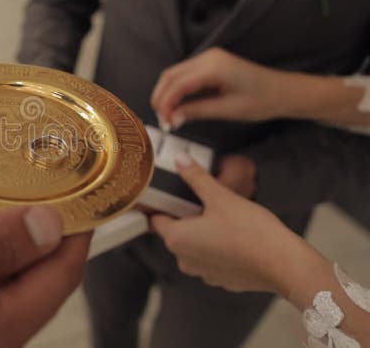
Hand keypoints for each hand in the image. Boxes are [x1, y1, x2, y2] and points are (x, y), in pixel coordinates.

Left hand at [150, 152, 315, 294]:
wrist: (284, 264)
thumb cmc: (250, 230)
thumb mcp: (219, 196)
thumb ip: (195, 177)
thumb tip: (179, 159)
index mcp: (176, 239)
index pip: (156, 219)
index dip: (160, 205)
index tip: (165, 195)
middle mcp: (184, 260)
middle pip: (176, 232)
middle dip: (185, 217)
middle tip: (201, 201)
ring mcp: (203, 274)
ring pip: (194, 247)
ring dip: (202, 233)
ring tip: (220, 218)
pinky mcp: (222, 281)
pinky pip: (212, 260)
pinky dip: (218, 248)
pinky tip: (234, 237)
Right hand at [151, 48, 291, 127]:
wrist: (283, 92)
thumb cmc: (262, 100)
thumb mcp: (227, 110)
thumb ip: (196, 111)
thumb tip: (172, 119)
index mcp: (213, 66)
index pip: (178, 84)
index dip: (165, 103)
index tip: (163, 122)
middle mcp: (208, 57)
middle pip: (171, 75)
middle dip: (161, 98)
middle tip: (162, 120)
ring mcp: (208, 58)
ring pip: (174, 75)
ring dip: (167, 94)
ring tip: (168, 116)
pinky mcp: (210, 64)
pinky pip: (185, 76)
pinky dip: (177, 91)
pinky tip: (177, 106)